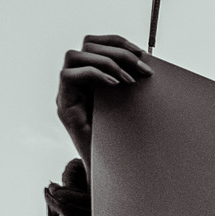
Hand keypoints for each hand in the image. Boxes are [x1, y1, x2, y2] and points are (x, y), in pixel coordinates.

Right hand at [57, 35, 151, 166]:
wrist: (111, 174)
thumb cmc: (124, 141)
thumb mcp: (130, 108)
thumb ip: (132, 88)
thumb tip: (150, 69)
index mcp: (90, 78)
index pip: (95, 44)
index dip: (116, 41)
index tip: (141, 51)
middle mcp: (75, 82)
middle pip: (86, 45)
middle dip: (118, 52)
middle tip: (143, 68)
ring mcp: (67, 94)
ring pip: (74, 55)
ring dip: (105, 62)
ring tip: (130, 79)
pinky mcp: (64, 107)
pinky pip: (69, 76)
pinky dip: (93, 74)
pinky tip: (115, 85)